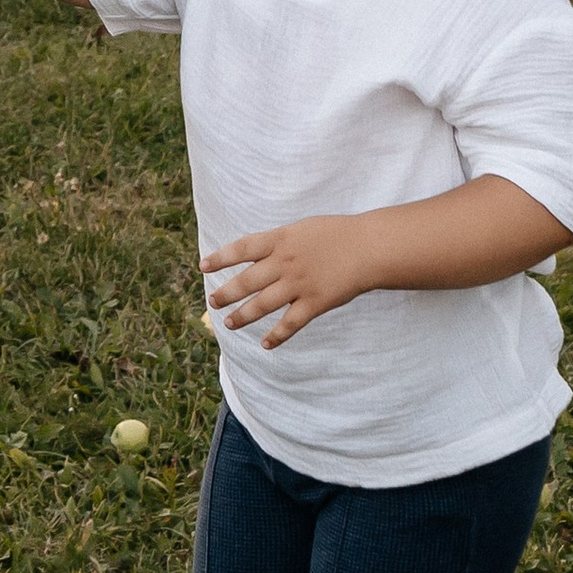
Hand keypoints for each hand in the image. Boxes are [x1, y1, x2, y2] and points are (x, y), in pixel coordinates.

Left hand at [202, 214, 370, 348]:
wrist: (368, 247)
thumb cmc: (337, 234)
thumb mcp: (302, 228)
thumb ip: (280, 242)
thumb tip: (257, 252)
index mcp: (280, 240)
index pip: (242, 248)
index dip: (220, 258)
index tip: (203, 267)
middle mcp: (284, 262)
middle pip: (247, 280)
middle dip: (227, 292)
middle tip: (212, 301)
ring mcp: (298, 284)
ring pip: (262, 304)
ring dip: (243, 315)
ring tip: (229, 323)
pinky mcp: (314, 303)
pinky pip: (290, 323)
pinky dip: (276, 336)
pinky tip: (265, 343)